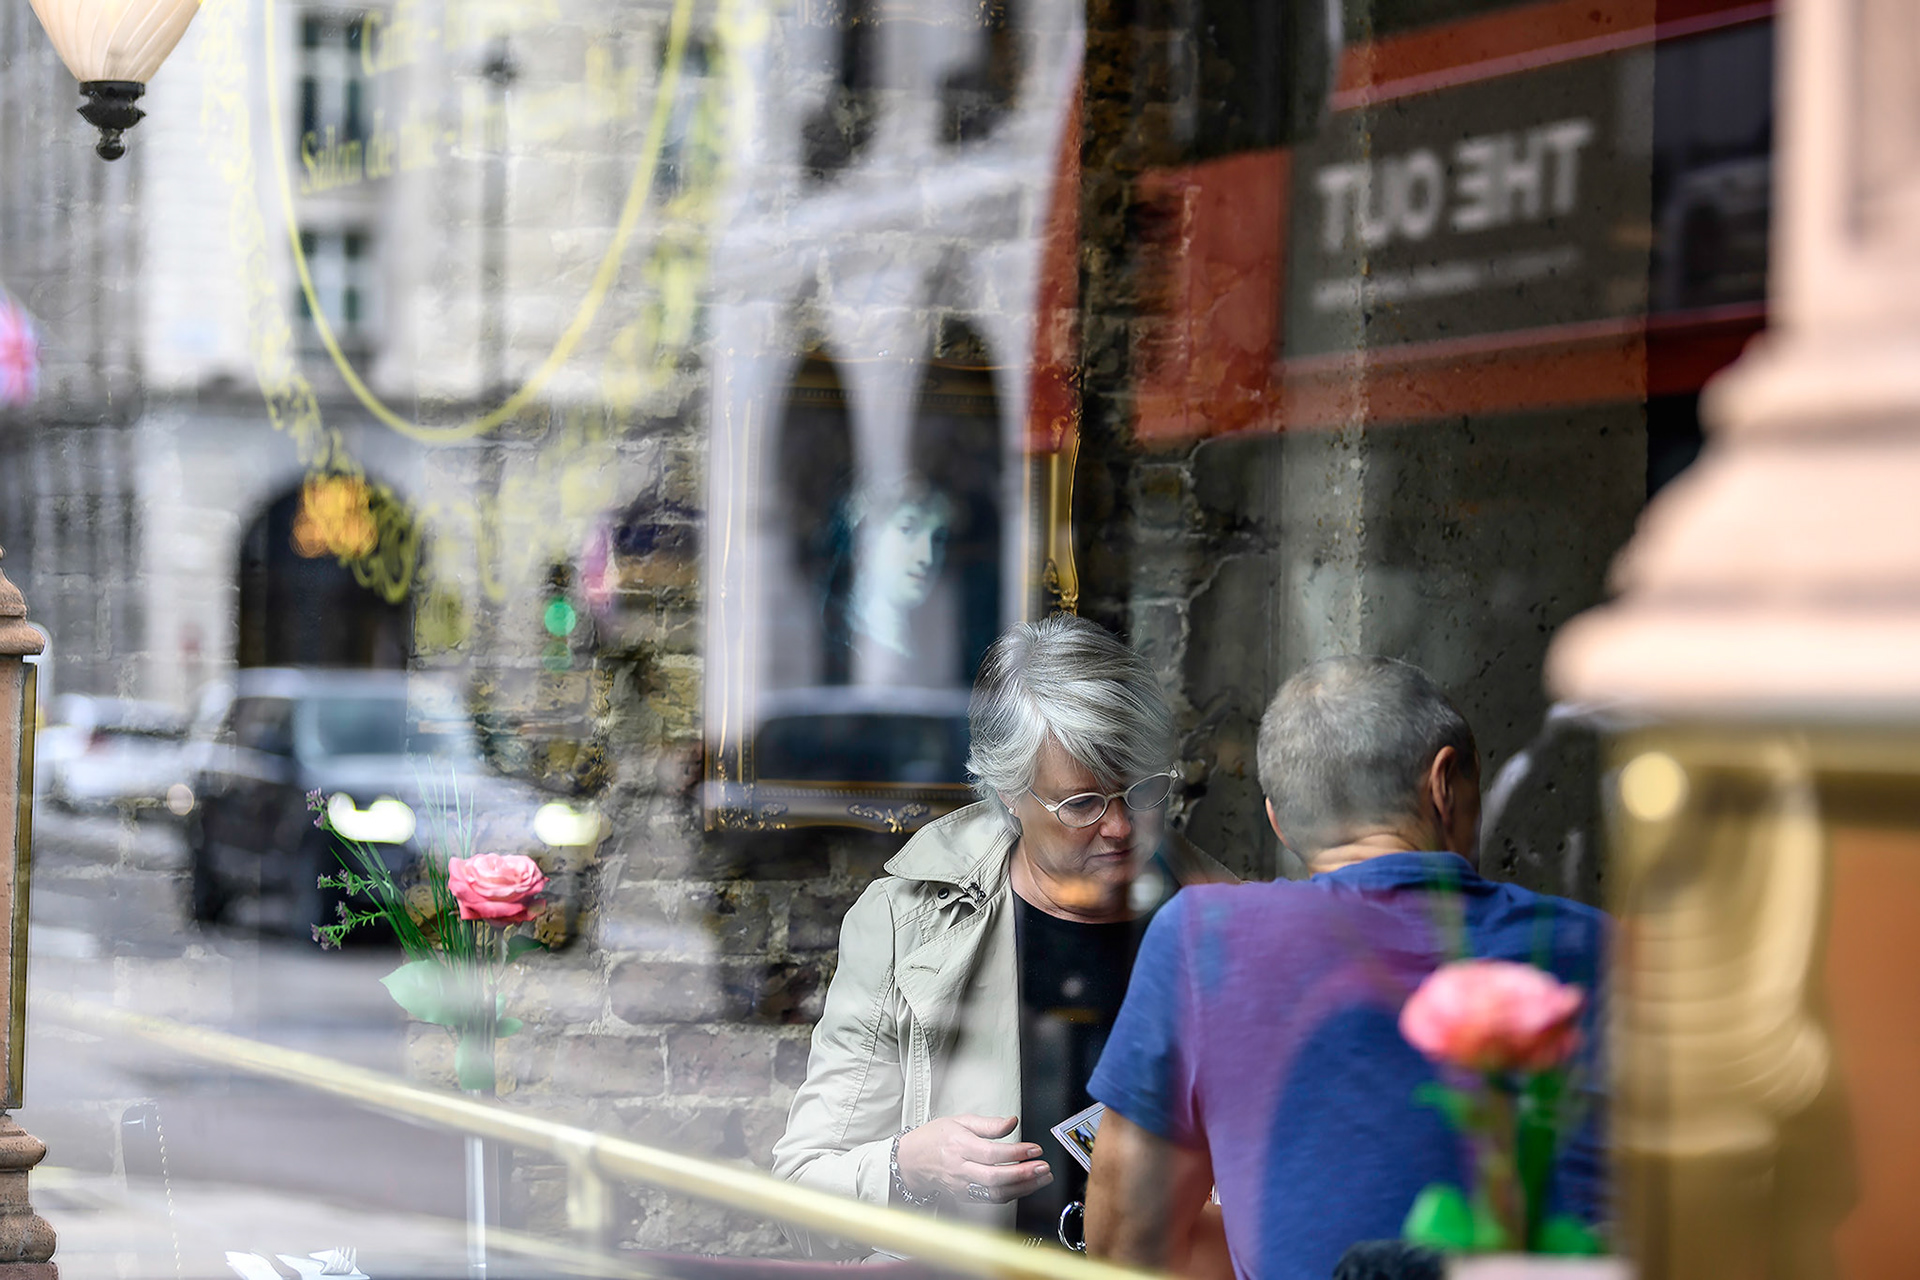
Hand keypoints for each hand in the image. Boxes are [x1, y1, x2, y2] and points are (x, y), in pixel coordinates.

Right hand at [894, 1114, 1052, 1203]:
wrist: (912, 1161)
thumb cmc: (935, 1138)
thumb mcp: (960, 1121)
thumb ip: (989, 1124)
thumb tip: (1012, 1122)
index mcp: (959, 1146)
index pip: (991, 1153)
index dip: (1016, 1153)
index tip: (1035, 1148)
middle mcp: (960, 1169)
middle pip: (994, 1177)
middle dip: (1023, 1174)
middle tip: (1043, 1167)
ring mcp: (962, 1186)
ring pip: (995, 1192)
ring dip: (1023, 1188)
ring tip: (1042, 1178)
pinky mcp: (965, 1197)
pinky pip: (991, 1198)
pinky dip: (1012, 1194)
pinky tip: (1026, 1186)